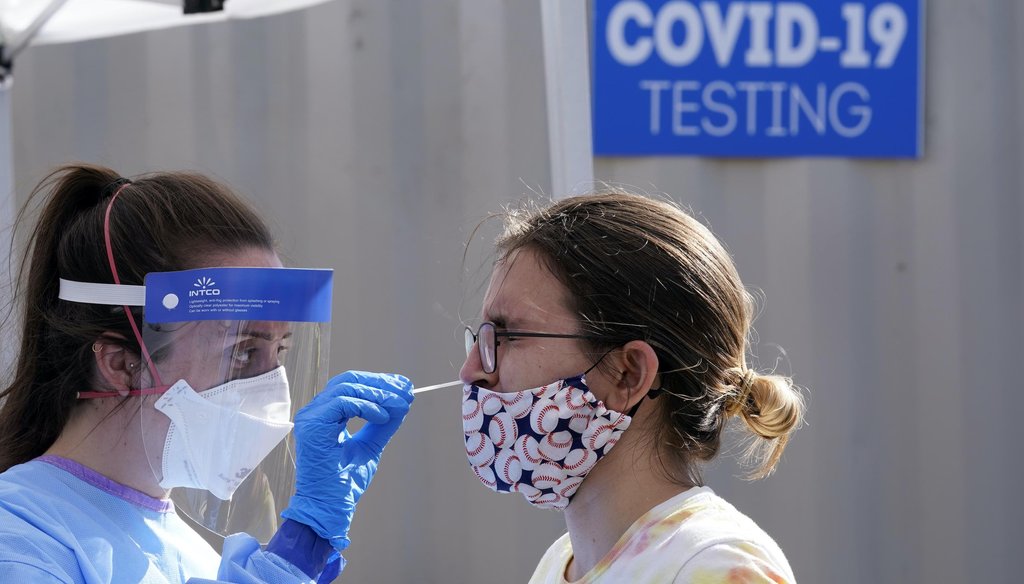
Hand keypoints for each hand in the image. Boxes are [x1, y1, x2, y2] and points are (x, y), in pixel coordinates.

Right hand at [281, 370, 413, 550]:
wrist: (329, 508)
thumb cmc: (344, 482)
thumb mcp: (370, 446)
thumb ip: (383, 424)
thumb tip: (403, 402)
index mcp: (324, 415)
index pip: (351, 385)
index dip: (378, 382)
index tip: (404, 386)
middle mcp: (314, 412)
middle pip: (348, 381)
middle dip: (381, 383)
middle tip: (406, 390)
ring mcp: (310, 418)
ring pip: (346, 388)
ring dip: (378, 394)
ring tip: (399, 404)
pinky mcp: (312, 426)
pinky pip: (343, 403)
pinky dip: (367, 407)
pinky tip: (383, 417)